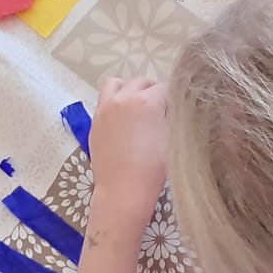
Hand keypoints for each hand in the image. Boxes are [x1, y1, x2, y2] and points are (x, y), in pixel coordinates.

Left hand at [87, 77, 167, 225]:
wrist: (123, 191)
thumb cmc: (154, 169)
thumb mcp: (174, 141)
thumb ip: (175, 119)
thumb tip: (175, 110)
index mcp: (147, 101)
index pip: (165, 88)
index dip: (174, 99)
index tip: (177, 111)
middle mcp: (124, 98)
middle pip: (141, 82)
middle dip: (153, 91)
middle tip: (161, 109)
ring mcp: (105, 108)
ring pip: (116, 83)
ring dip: (129, 89)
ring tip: (137, 105)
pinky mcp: (95, 122)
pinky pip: (104, 101)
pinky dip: (115, 102)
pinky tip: (123, 120)